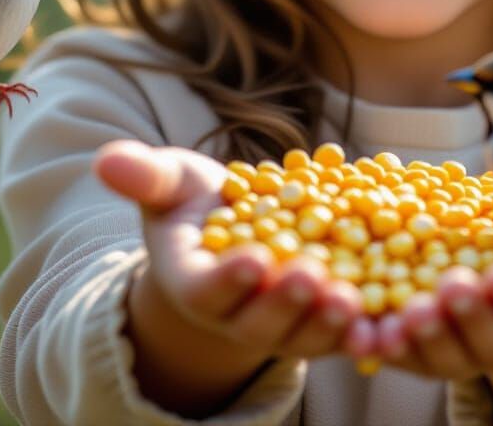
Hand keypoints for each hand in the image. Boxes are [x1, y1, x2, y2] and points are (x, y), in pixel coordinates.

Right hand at [94, 140, 373, 414]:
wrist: (236, 232)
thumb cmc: (198, 203)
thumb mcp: (172, 184)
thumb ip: (145, 176)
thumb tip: (105, 159)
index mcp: (194, 283)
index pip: (207, 288)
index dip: (227, 279)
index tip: (251, 259)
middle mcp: (236, 315)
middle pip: (259, 320)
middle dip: (284, 302)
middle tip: (310, 276)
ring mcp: (280, 324)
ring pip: (304, 333)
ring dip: (328, 322)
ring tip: (352, 298)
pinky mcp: (319, 321)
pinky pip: (341, 333)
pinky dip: (364, 331)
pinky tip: (387, 320)